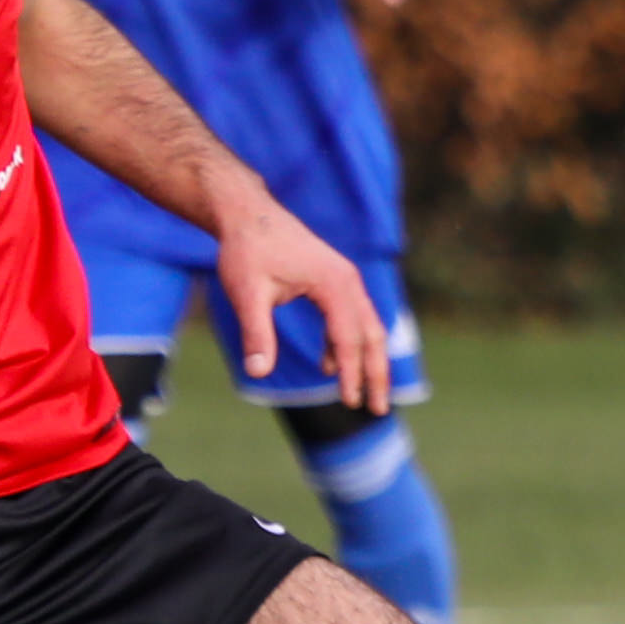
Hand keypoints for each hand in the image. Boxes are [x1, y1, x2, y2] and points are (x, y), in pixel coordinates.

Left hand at [214, 191, 389, 412]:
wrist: (246, 214)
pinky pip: (351, 317)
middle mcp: (346, 280)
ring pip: (366, 326)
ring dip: (366, 361)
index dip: (350, 372)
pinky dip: (346, 343)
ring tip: (361, 396)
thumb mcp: (247, 294)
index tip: (349, 403)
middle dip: (376, 373)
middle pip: (371, 334)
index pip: (348, 337)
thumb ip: (256, 334)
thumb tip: (258, 373)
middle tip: (377, 409)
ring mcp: (343, 278)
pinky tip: (328, 365)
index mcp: (332, 283)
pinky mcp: (334, 280)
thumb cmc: (246, 250)